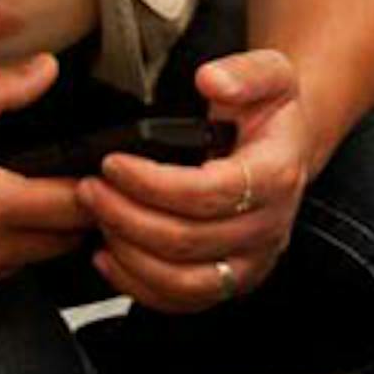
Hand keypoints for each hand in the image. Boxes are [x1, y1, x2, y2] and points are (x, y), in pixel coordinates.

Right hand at [0, 56, 87, 302]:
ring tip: (34, 193)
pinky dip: (6, 249)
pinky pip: (0, 274)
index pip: (76, 207)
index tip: (109, 167)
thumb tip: (48, 69)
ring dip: (44, 232)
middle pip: (67, 241)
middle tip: (78, 177)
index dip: (101, 186)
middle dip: (80, 212)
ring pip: (35, 260)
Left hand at [77, 49, 313, 314]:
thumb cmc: (268, 113)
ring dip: (128, 252)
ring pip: (181, 280)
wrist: (285, 147)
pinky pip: (180, 300)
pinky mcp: (230, 282)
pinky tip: (108, 256)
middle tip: (88, 189)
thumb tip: (211, 81)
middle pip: (187, 240)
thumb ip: (245, 72)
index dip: (152, 184)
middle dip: (126, 215)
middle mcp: (269, 227)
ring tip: (96, 218)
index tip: (113, 163)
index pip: (209, 193)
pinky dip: (136, 284)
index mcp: (276, 176)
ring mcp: (251, 261)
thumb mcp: (270, 72)